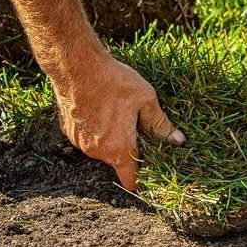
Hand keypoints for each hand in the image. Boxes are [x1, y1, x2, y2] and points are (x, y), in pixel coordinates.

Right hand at [55, 52, 184, 190]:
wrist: (75, 65)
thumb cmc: (113, 81)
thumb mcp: (146, 100)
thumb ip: (161, 124)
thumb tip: (178, 141)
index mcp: (119, 149)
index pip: (130, 181)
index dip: (141, 180)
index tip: (148, 172)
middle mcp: (97, 152)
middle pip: (117, 161)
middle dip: (128, 149)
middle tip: (136, 127)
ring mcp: (80, 143)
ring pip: (102, 149)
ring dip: (111, 139)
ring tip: (116, 113)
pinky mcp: (69, 131)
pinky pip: (87, 138)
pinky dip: (95, 130)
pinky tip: (99, 109)